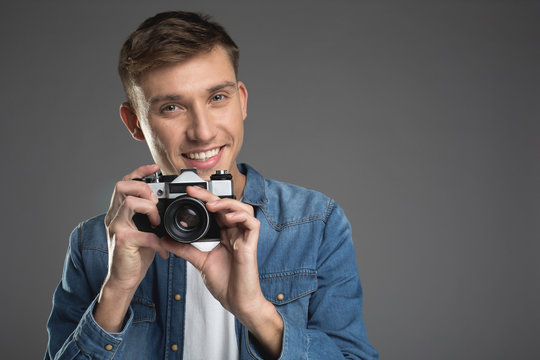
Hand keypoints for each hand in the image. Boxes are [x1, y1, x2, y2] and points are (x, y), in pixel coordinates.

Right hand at [95, 164, 168, 330]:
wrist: (124, 279)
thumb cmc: (136, 254)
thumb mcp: (145, 229)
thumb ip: (151, 216)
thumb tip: (169, 205)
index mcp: (119, 211)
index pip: (125, 182)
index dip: (139, 171)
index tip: (155, 167)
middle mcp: (114, 216)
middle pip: (121, 186)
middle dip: (142, 187)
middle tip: (155, 200)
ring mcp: (116, 228)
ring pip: (129, 203)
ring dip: (149, 208)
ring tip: (157, 221)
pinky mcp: (123, 242)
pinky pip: (144, 234)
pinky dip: (158, 241)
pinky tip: (163, 250)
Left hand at [163, 186, 282, 357]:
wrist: (236, 302)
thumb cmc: (225, 283)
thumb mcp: (200, 262)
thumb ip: (185, 249)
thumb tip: (165, 240)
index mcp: (225, 234)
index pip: (216, 210)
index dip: (204, 200)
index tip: (188, 193)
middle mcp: (236, 233)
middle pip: (228, 206)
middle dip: (211, 196)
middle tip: (194, 191)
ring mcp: (244, 237)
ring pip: (243, 209)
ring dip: (228, 204)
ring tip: (212, 205)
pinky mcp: (252, 244)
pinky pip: (252, 223)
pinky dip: (241, 217)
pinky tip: (228, 218)